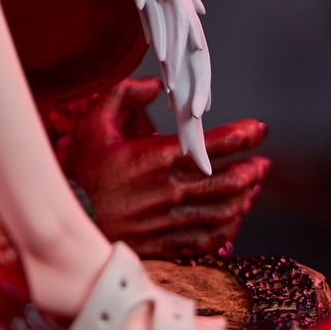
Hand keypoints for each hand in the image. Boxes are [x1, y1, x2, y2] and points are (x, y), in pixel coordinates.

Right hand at [58, 77, 269, 258]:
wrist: (68, 219)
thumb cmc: (81, 169)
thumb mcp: (95, 121)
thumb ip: (125, 94)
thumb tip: (155, 84)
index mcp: (157, 158)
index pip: (213, 145)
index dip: (243, 135)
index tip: (257, 128)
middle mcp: (170, 191)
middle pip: (229, 181)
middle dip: (252, 169)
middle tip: (262, 162)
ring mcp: (170, 221)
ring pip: (224, 211)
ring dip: (245, 197)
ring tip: (253, 186)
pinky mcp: (166, 244)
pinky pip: (209, 239)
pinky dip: (228, 228)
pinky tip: (233, 218)